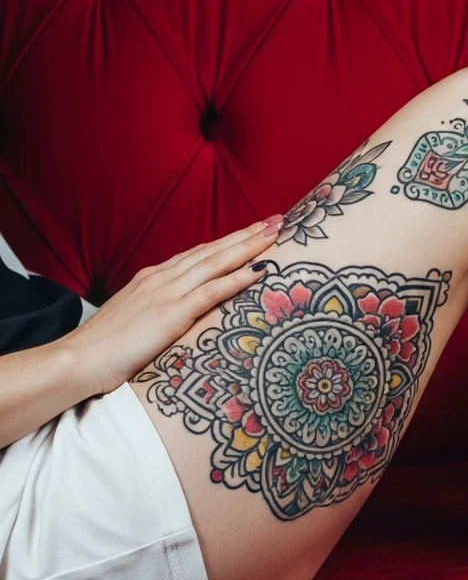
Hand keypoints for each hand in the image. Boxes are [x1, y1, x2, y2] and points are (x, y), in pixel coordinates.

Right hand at [60, 216, 284, 395]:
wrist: (79, 359)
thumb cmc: (104, 348)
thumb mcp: (134, 320)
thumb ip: (156, 310)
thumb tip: (177, 315)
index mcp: (153, 278)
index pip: (198, 254)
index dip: (227, 242)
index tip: (251, 230)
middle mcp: (162, 278)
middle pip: (213, 251)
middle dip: (246, 234)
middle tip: (276, 220)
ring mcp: (167, 292)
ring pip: (216, 263)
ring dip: (248, 247)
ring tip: (275, 234)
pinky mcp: (172, 313)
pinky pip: (212, 291)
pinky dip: (238, 278)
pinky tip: (260, 270)